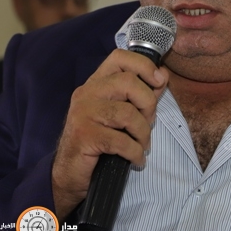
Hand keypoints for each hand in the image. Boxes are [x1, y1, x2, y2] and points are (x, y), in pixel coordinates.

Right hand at [51, 49, 168, 220]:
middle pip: (128, 82)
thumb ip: (140, 94)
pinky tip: (136, 159)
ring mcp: (83, 114)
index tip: (158, 81)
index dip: (144, 65)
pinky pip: (121, 141)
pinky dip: (135, 152)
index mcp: (96, 83)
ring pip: (127, 113)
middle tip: (149, 122)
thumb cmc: (98, 141)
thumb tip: (162, 75)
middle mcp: (87, 93)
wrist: (68, 173)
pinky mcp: (84, 136)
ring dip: (143, 132)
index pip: (119, 58)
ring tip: (142, 144)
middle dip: (148, 103)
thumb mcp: (119, 114)